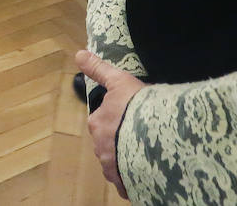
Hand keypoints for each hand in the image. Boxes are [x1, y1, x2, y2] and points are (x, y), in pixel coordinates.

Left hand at [76, 49, 145, 197]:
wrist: (158, 136)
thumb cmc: (138, 107)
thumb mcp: (119, 80)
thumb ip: (98, 69)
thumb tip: (78, 54)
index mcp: (97, 124)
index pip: (102, 121)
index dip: (117, 118)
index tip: (130, 117)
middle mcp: (101, 148)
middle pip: (109, 143)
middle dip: (120, 140)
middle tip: (141, 133)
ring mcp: (113, 167)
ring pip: (117, 163)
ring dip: (128, 159)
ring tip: (147, 152)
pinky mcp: (126, 183)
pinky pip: (127, 182)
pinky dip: (134, 178)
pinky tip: (147, 171)